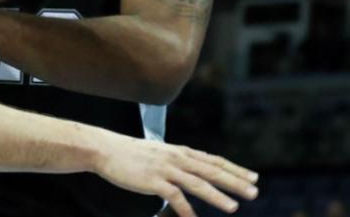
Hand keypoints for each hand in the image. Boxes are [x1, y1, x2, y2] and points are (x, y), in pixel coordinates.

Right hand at [95, 134, 257, 216]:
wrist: (104, 149)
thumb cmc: (130, 153)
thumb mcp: (159, 152)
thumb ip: (176, 160)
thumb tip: (192, 168)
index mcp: (180, 151)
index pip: (213, 160)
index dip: (235, 169)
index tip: (253, 177)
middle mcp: (177, 158)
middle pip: (211, 171)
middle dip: (235, 182)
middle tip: (254, 192)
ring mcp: (165, 169)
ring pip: (197, 183)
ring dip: (217, 196)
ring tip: (233, 207)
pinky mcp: (153, 181)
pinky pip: (174, 197)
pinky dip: (186, 210)